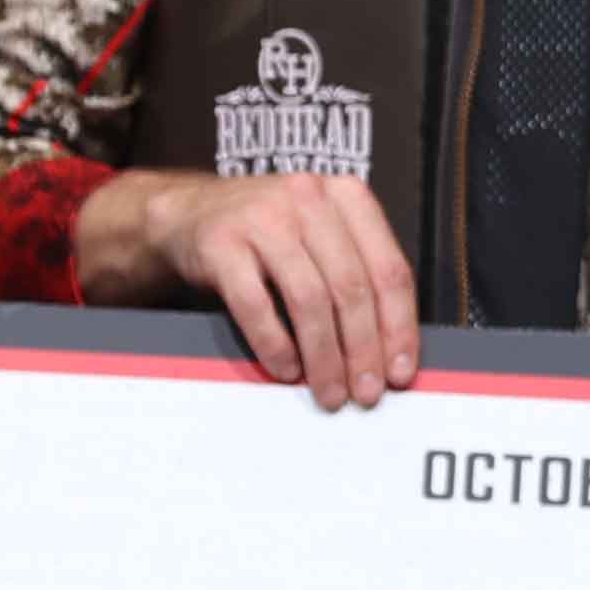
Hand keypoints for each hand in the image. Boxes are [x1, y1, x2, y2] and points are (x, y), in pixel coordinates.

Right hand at [76, 169, 421, 413]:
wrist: (190, 213)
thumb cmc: (270, 232)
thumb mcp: (322, 233)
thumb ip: (358, 272)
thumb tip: (391, 349)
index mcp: (348, 196)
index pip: (390, 270)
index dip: (399, 327)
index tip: (400, 371)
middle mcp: (309, 199)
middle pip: (351, 288)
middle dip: (363, 350)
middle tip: (365, 392)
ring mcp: (262, 218)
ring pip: (308, 299)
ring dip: (324, 356)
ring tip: (329, 391)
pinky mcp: (220, 244)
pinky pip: (255, 304)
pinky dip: (275, 344)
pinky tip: (286, 369)